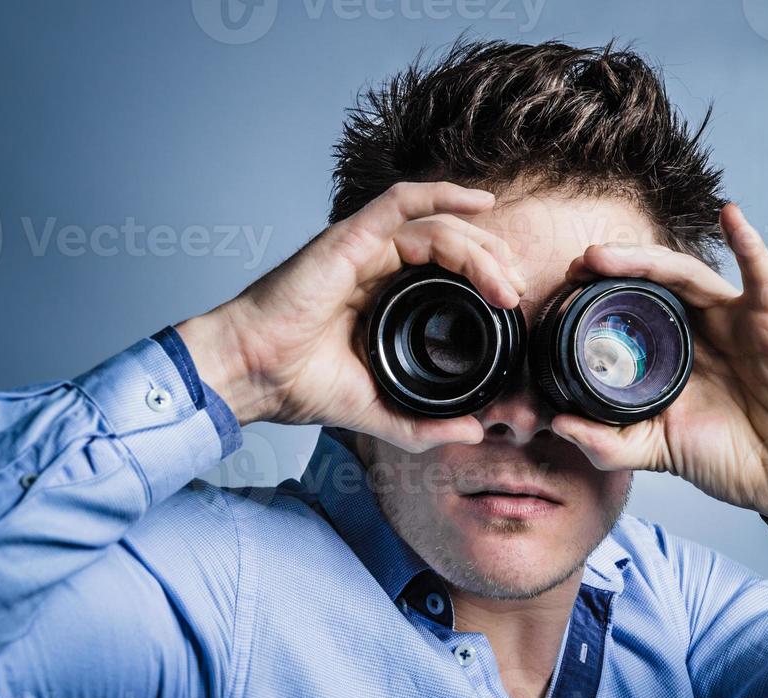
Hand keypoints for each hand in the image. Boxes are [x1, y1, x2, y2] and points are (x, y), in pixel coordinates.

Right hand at [175, 181, 524, 451]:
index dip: (482, 284)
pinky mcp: (349, 239)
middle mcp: (374, 268)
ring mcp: (361, 249)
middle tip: (515, 295)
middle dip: (491, 264)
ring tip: (505, 280)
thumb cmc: (298, 386)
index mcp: (380, 299)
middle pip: (449, 247)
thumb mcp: (377, 410)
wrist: (252, 375)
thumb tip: (475, 431)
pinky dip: (442, 195)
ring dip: (478, 248)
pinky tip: (480, 203)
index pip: (443, 276)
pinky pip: (402, 202)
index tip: (508, 309)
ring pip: (436, 227)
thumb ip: (422, 424)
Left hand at [551, 202, 767, 519]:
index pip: (627, 310)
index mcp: (667, 351)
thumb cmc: (723, 456)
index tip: (561, 292)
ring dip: (645, 258)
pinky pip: (761, 276)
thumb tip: (557, 424)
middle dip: (611, 268)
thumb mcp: (651, 449)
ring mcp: (732, 321)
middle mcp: (695, 328)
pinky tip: (730, 217)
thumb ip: (604, 442)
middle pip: (649, 284)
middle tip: (575, 266)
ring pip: (686, 274)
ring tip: (604, 255)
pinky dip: (748, 244)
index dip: (596, 296)